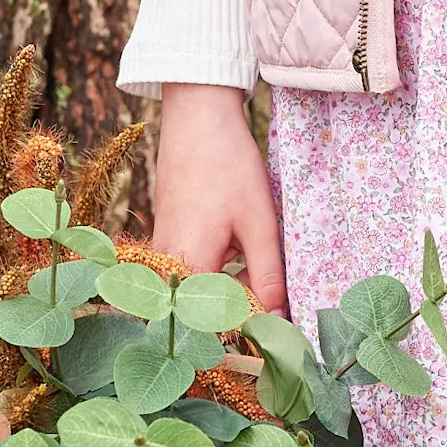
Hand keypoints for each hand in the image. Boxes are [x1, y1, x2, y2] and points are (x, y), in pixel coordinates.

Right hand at [152, 83, 286, 313]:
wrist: (196, 117)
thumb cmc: (228, 166)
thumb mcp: (259, 223)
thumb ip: (269, 276)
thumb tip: (280, 321)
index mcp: (188, 268)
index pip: (218, 323)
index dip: (251, 329)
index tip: (281, 327)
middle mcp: (166, 267)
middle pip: (208, 308)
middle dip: (244, 308)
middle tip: (280, 300)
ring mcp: (165, 252)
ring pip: (202, 288)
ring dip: (234, 287)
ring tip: (262, 267)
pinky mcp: (168, 237)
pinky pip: (194, 269)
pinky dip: (221, 268)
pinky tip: (243, 249)